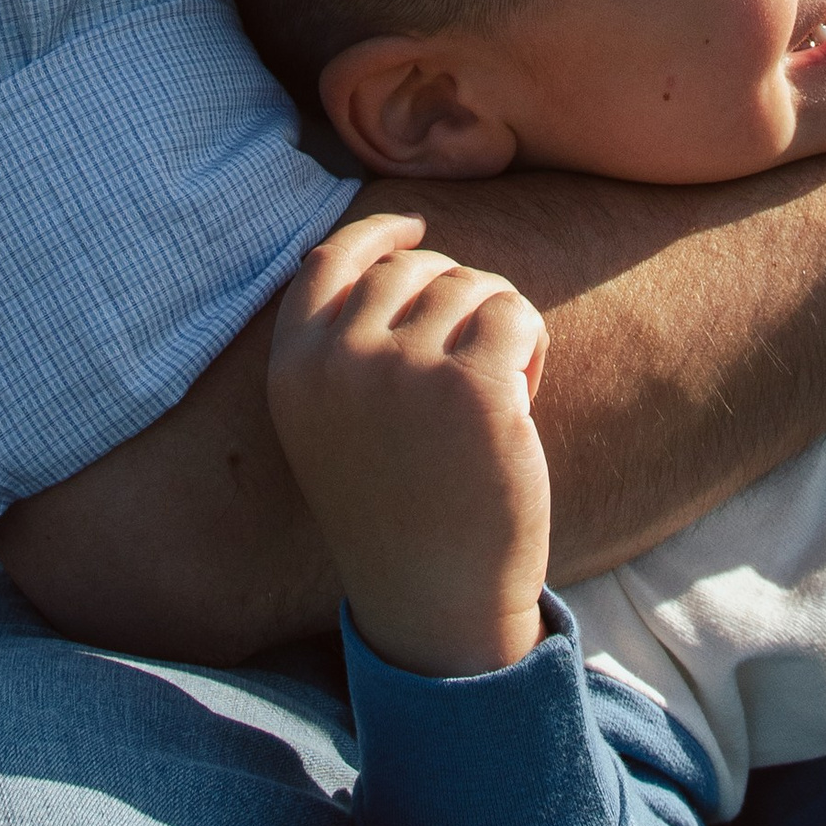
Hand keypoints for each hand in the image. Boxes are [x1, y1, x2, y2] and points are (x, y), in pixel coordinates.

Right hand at [266, 214, 551, 676]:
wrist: (435, 598)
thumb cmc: (397, 505)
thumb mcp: (334, 422)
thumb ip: (343, 343)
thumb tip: (400, 247)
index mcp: (294, 368)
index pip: (329, 258)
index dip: (378, 233)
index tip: (418, 227)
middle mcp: (339, 360)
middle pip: (414, 266)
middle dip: (455, 299)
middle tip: (470, 369)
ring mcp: (404, 369)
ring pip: (472, 285)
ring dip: (497, 326)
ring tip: (495, 394)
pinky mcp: (473, 386)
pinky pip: (515, 313)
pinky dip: (531, 343)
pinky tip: (523, 398)